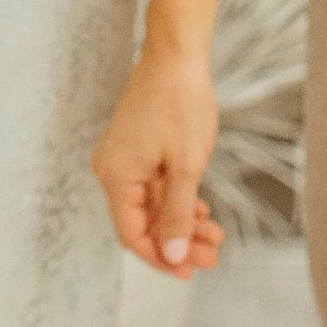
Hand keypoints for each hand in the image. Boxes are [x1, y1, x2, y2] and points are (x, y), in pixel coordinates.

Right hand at [92, 49, 226, 277]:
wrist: (176, 55)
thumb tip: (171, 255)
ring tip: (215, 235)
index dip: (161, 258)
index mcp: (116, 176)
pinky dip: (176, 200)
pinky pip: (153, 186)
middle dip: (178, 242)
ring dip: (181, 222)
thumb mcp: (186, 166)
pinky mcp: (135, 149)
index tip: (191, 271)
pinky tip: (201, 212)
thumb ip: (176, 214)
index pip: (132, 234)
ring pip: (151, 205)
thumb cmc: (181, 105)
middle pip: (142, 222)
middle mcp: (112, 169)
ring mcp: (123, 158)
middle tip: (213, 255)